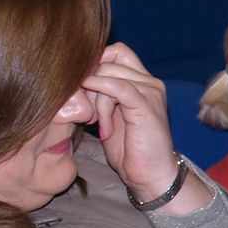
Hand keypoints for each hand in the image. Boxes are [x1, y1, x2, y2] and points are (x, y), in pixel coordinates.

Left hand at [83, 43, 207, 212]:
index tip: (83, 91)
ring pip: (109, 74)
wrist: (150, 176)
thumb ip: (100, 95)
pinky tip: (96, 119)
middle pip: (110, 59)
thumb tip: (76, 79)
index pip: (116, 52)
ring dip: (95, 98)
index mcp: (143, 82)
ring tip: (97, 124)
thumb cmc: (130, 150)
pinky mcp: (146, 104)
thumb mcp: (109, 116)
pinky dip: (100, 98)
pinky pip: (117, 87)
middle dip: (91, 82)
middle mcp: (150, 82)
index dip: (95, 64)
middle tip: (87, 110)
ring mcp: (151, 91)